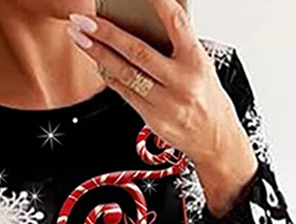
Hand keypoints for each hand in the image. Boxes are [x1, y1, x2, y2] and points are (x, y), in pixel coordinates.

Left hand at [66, 0, 257, 216]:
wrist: (214, 139)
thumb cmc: (206, 97)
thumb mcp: (201, 65)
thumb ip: (176, 46)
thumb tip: (141, 23)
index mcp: (197, 61)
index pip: (176, 24)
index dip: (158, 3)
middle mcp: (181, 82)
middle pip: (137, 52)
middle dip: (106, 33)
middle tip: (83, 20)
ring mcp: (165, 103)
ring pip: (125, 74)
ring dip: (98, 54)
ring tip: (80, 37)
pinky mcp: (153, 119)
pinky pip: (125, 93)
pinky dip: (109, 76)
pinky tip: (97, 62)